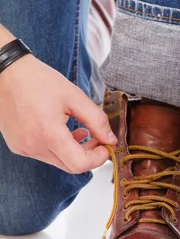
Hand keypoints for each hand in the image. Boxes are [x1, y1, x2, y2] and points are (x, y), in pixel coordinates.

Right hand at [0, 54, 116, 172]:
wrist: (5, 72)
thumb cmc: (37, 80)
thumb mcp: (75, 97)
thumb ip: (96, 120)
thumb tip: (111, 139)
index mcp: (48, 134)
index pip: (79, 164)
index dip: (98, 158)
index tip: (106, 146)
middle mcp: (33, 146)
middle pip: (70, 166)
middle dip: (89, 155)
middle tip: (98, 138)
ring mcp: (23, 148)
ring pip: (58, 161)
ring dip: (74, 151)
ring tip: (82, 131)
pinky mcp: (18, 146)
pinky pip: (44, 154)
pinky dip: (59, 147)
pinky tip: (63, 131)